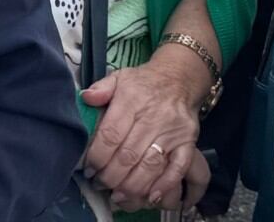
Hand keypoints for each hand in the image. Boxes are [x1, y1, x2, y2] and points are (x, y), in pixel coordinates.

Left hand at [80, 56, 203, 210]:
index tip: (89, 169)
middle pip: (128, 155)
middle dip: (111, 176)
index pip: (111, 134)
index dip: (98, 156)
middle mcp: (152, 117)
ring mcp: (172, 131)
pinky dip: (165, 184)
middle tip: (101, 185)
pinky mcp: (187, 142)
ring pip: (150, 166)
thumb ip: (101, 88)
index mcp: (131, 100)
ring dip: (132, 186)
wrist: (179, 79)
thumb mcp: (119, 77)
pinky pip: (178, 167)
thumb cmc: (143, 83)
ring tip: (118, 195)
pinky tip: (151, 196)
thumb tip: (85, 98)